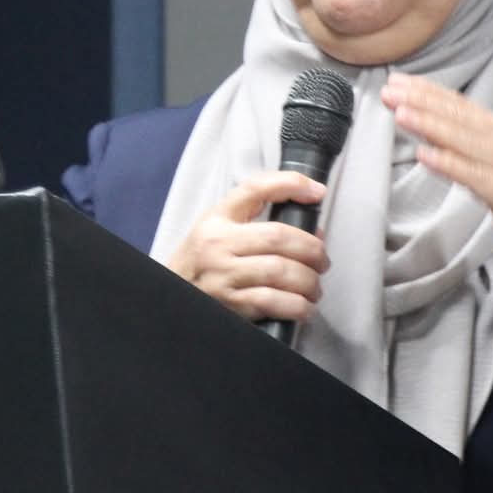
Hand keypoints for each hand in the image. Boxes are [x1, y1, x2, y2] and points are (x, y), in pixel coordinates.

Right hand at [165, 171, 330, 322]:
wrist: (170, 299)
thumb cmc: (201, 263)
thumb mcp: (218, 228)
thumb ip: (257, 218)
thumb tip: (313, 226)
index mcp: (217, 219)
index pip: (255, 188)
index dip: (291, 184)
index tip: (318, 191)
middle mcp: (218, 244)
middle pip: (278, 236)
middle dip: (312, 250)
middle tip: (322, 262)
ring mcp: (222, 276)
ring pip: (280, 271)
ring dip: (308, 282)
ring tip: (314, 288)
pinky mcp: (229, 305)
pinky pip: (272, 302)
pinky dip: (296, 306)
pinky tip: (303, 308)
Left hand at [383, 72, 492, 297]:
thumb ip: (467, 141)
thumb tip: (425, 124)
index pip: (460, 104)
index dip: (428, 90)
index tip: (397, 80)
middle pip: (459, 117)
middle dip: (422, 102)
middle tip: (389, 90)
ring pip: (464, 141)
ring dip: (430, 125)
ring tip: (400, 114)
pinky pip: (473, 177)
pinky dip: (449, 164)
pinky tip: (425, 155)